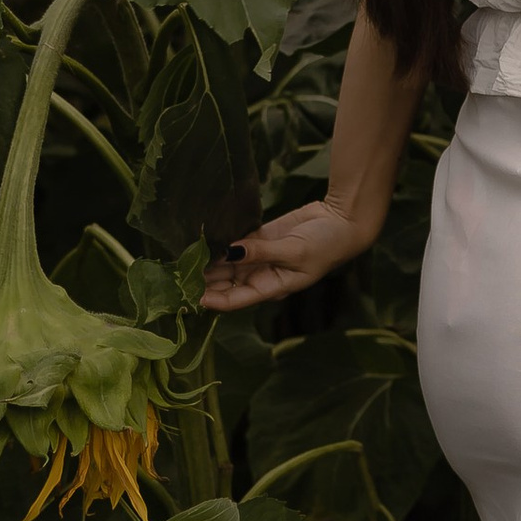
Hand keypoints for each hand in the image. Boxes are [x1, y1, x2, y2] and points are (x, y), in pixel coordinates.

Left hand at [199, 196, 382, 314]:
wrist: (343, 221)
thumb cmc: (326, 245)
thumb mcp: (294, 251)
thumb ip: (261, 252)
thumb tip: (229, 252)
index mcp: (272, 287)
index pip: (235, 299)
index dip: (213, 299)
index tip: (190, 295)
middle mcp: (262, 275)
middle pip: (226, 283)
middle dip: (204, 281)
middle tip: (176, 274)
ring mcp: (260, 256)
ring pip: (227, 264)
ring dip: (209, 262)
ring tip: (183, 257)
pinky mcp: (260, 237)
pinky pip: (236, 243)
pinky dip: (221, 243)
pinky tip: (202, 240)